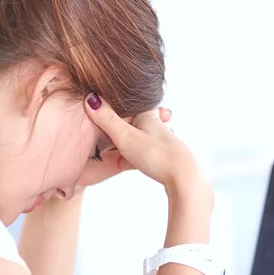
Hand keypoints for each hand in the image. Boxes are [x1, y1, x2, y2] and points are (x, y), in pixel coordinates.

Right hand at [84, 93, 207, 195]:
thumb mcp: (125, 137)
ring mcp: (164, 140)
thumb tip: (90, 98)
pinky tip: (141, 154)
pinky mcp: (167, 156)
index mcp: (147, 115)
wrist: (183, 176)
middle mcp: (157, 125)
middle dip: (125, 119)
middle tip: (111, 114)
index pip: (129, 104)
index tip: (104, 100)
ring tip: (121, 137)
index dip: (115, 103)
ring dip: (134, 135)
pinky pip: (149, 149)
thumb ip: (107, 120)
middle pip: (136, 119)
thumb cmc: (156, 155)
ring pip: (144, 134)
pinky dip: (141, 149)